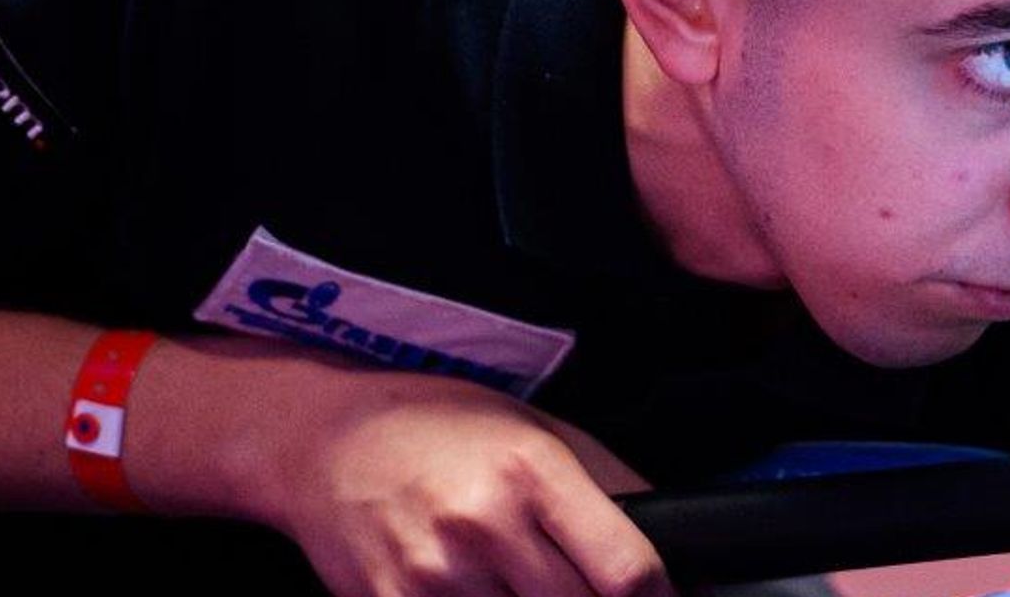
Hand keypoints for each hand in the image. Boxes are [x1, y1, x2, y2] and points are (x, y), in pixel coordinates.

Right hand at [257, 366, 672, 595]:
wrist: (327, 441)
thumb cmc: (444, 428)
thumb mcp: (541, 431)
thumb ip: (615, 491)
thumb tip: (682, 557)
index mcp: (533, 471)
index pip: (624, 570)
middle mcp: (483, 524)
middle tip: (593, 590)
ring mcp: (432, 575)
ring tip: (533, 586)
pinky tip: (491, 595)